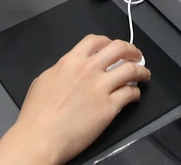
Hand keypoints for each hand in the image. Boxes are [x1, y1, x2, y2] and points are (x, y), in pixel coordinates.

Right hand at [0, 35, 147, 164]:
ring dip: (141, 71)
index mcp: (71, 61)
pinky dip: (136, 93)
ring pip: (131, 70)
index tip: (114, 47)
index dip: (109, 41)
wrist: (39, 138)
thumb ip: (62, 70)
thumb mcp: (44, 80)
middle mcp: (88, 70)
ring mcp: (100, 88)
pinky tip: (134, 95)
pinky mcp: (109, 107)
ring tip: (144, 74)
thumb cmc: (36, 115)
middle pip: (119, 48)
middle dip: (131, 50)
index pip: (95, 40)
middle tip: (136, 56)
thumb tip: (70, 70)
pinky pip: (130, 94)